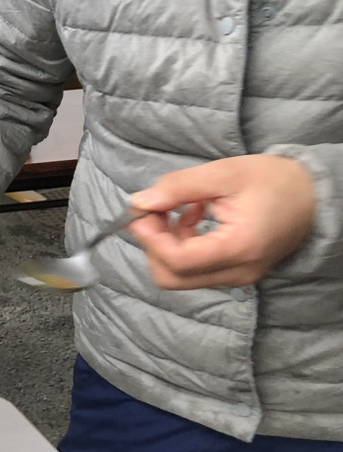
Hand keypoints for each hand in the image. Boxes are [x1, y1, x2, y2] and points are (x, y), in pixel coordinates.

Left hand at [128, 154, 315, 289]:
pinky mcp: (234, 273)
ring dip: (166, 243)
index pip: (178, 261)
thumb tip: (139, 202)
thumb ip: (178, 188)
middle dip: (153, 245)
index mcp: (240, 248)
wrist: (313, 195)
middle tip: (155, 210)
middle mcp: (238, 272)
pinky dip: (181, 245)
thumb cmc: (274, 180)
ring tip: (179, 208)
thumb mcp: (224, 174)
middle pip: (172, 277)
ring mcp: (237, 277)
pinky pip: (194, 269)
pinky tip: (191, 216)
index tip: (141, 213)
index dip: (151, 239)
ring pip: (179, 275)